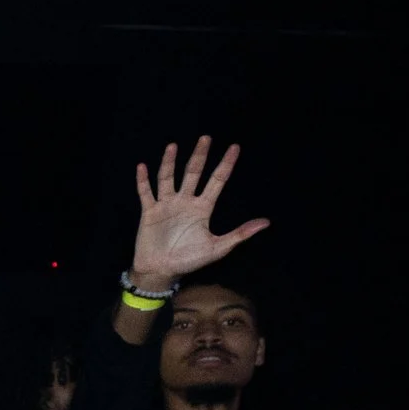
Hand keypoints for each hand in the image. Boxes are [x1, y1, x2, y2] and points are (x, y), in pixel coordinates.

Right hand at [130, 137, 268, 293]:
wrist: (161, 271)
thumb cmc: (189, 260)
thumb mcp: (218, 248)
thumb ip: (240, 233)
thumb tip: (266, 222)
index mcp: (203, 208)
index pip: (217, 180)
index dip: (226, 164)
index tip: (235, 147)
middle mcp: (185, 202)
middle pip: (193, 173)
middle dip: (200, 156)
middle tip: (206, 138)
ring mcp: (167, 205)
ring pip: (168, 178)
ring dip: (170, 163)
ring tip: (173, 146)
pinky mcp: (149, 212)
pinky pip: (146, 193)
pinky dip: (143, 181)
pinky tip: (142, 167)